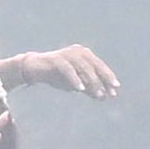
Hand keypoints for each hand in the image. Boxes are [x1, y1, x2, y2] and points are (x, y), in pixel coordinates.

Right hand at [5, 43, 120, 99]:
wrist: (34, 70)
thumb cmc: (57, 76)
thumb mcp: (75, 84)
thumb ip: (89, 88)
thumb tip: (104, 97)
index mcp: (84, 55)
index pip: (99, 66)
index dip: (108, 77)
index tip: (115, 90)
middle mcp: (77, 51)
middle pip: (94, 65)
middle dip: (103, 79)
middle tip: (110, 92)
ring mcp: (66, 54)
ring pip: (83, 66)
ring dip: (92, 81)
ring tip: (98, 94)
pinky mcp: (55, 59)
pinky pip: (68, 69)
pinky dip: (75, 79)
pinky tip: (80, 89)